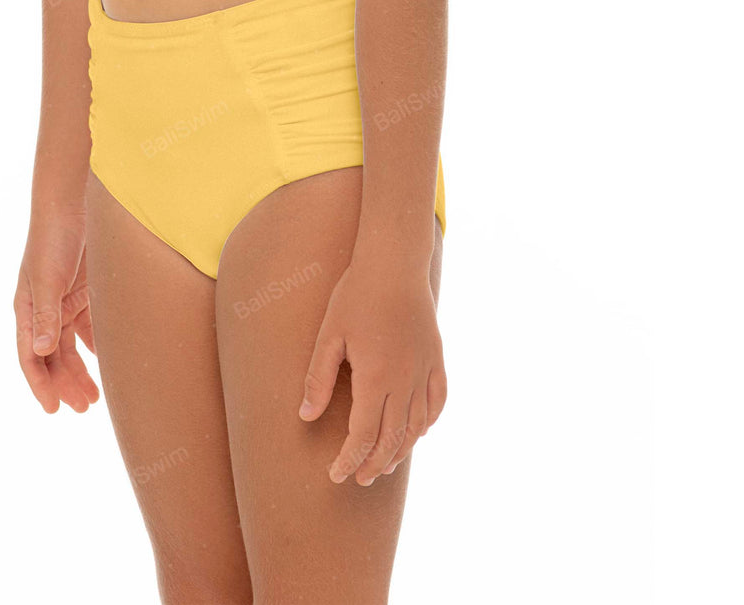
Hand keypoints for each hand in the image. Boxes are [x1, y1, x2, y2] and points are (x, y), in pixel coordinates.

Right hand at [14, 209, 99, 413]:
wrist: (73, 204)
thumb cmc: (53, 239)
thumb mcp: (47, 278)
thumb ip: (45, 315)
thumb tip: (39, 352)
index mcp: (27, 309)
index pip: (30, 356)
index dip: (40, 384)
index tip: (53, 409)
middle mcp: (44, 310)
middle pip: (53, 357)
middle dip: (65, 383)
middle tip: (83, 408)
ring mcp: (65, 301)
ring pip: (72, 347)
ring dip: (81, 371)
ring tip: (94, 396)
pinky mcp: (85, 292)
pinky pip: (89, 327)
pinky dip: (97, 346)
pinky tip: (108, 361)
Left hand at [299, 251, 445, 483]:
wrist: (394, 263)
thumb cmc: (356, 296)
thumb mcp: (329, 335)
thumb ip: (318, 378)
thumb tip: (305, 416)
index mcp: (376, 378)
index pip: (363, 436)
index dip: (349, 460)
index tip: (335, 475)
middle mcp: (405, 380)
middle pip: (392, 439)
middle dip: (374, 464)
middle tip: (359, 479)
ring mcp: (425, 370)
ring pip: (417, 426)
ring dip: (401, 450)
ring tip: (385, 464)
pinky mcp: (436, 358)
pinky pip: (438, 401)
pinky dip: (428, 423)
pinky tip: (417, 432)